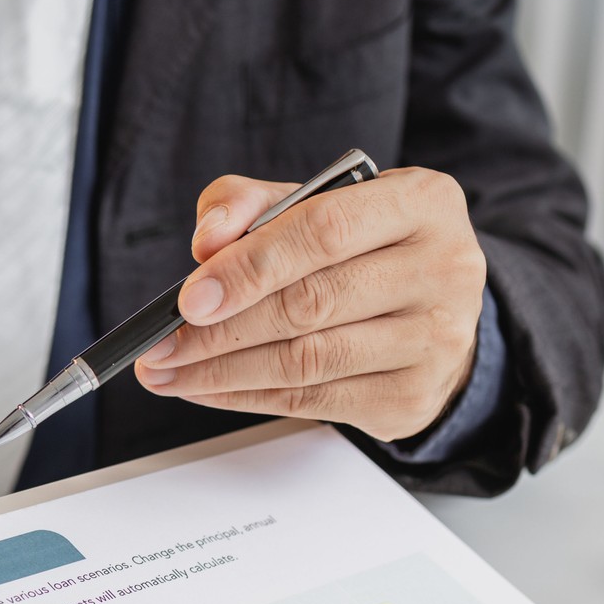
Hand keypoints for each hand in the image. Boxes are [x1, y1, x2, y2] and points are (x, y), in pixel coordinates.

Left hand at [134, 167, 485, 441]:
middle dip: (219, 330)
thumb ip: (251, 204)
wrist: (432, 308)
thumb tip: (206, 243)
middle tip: (161, 343)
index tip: (189, 297)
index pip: (324, 232)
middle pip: (310, 304)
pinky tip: (207, 388)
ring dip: (223, 372)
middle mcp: (443, 269)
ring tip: (169, 371)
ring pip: (307, 361)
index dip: (249, 267)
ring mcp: (434, 340)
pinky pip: (312, 401)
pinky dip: (248, 397)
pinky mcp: (412, 396)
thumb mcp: (315, 202)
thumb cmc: (366, 248)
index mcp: (422, 202)